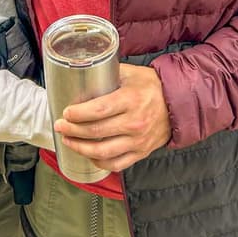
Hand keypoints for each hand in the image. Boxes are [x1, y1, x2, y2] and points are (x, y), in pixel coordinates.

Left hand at [53, 64, 171, 171]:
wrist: (178, 103)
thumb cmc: (152, 85)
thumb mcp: (131, 73)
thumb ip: (109, 74)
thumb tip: (84, 72)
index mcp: (131, 100)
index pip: (99, 110)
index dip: (78, 114)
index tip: (66, 112)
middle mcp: (134, 122)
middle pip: (96, 132)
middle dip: (72, 131)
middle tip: (60, 126)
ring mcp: (138, 141)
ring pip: (103, 152)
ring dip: (81, 148)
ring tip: (68, 141)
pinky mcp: (141, 153)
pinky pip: (116, 164)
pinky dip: (99, 162)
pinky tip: (88, 155)